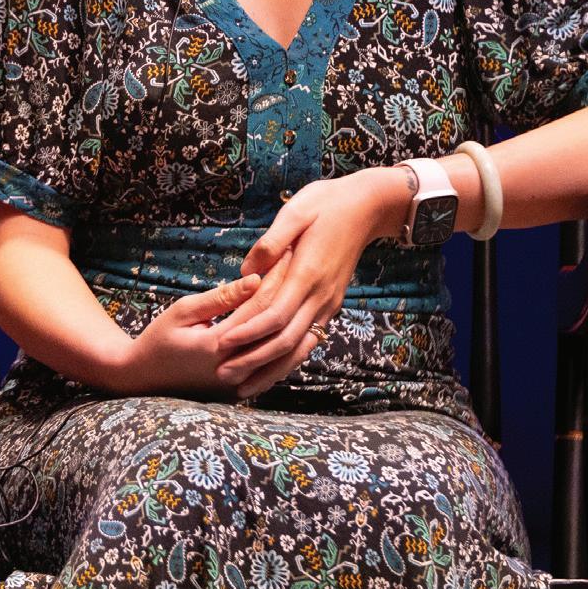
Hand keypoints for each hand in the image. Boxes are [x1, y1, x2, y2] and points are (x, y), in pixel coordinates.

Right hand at [110, 250, 292, 396]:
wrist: (143, 380)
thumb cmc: (159, 339)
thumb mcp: (183, 311)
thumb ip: (220, 298)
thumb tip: (256, 280)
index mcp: (218, 345)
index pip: (259, 305)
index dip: (276, 276)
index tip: (288, 251)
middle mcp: (233, 368)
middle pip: (275, 326)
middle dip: (291, 292)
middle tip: (306, 265)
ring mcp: (239, 384)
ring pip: (282, 352)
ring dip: (300, 322)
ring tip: (314, 294)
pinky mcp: (241, 391)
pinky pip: (274, 369)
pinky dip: (291, 350)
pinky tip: (306, 331)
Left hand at [214, 169, 392, 398]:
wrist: (367, 206)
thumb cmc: (326, 203)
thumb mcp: (296, 211)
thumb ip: (270, 242)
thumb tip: (246, 272)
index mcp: (307, 273)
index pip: (274, 314)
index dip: (247, 332)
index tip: (220, 343)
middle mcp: (320, 295)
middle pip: (285, 340)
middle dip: (252, 360)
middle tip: (221, 375)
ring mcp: (328, 302)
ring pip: (298, 347)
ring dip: (270, 369)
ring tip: (242, 385)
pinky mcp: (331, 303)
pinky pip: (308, 339)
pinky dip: (288, 359)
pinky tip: (271, 369)